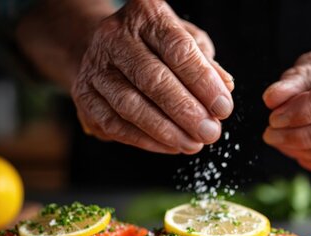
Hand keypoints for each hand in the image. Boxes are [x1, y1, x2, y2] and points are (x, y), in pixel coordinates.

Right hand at [71, 0, 233, 153]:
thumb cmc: (155, 46)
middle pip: (153, 79)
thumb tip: (225, 87)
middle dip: (186, 111)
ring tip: (193, 144)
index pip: (178, 49)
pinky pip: (115, 124)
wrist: (107, 50)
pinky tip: (171, 146)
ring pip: (131, 105)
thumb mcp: (186, 42)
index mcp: (145, 14)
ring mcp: (95, 67)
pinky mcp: (85, 96)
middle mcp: (114, 36)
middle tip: (210, 132)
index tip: (223, 108)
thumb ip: (206, 64)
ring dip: (167, 131)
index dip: (203, 82)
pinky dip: (146, 140)